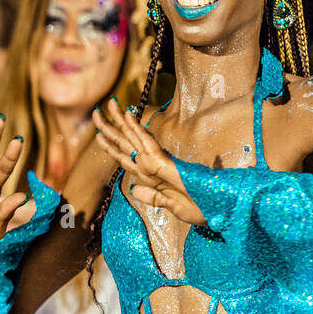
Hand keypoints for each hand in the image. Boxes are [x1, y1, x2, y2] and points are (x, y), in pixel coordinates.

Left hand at [92, 97, 205, 226]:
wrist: (216, 210)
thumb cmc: (198, 208)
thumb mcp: (168, 206)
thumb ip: (151, 197)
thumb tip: (133, 189)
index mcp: (150, 175)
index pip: (125, 157)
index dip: (111, 145)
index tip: (98, 133)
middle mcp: (150, 166)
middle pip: (125, 143)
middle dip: (109, 127)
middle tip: (96, 111)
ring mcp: (156, 162)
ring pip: (133, 137)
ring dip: (119, 121)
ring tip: (108, 104)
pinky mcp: (163, 162)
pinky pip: (146, 142)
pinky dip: (136, 128)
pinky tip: (128, 115)